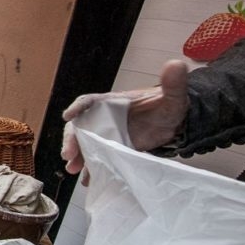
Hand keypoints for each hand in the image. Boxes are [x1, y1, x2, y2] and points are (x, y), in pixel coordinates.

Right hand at [60, 60, 189, 175]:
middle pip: (81, 127)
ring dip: (78, 156)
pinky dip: (91, 169)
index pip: (89, 101)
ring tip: (74, 169)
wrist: (173, 126)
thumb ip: (173, 83)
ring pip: (85, 145)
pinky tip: (88, 180)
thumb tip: (176, 64)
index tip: (68, 116)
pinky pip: (98, 159)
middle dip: (72, 139)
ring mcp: (106, 136)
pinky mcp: (112, 151)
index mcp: (111, 103)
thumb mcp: (172, 97)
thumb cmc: (167, 107)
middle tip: (68, 154)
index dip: (77, 108)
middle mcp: (103, 119)